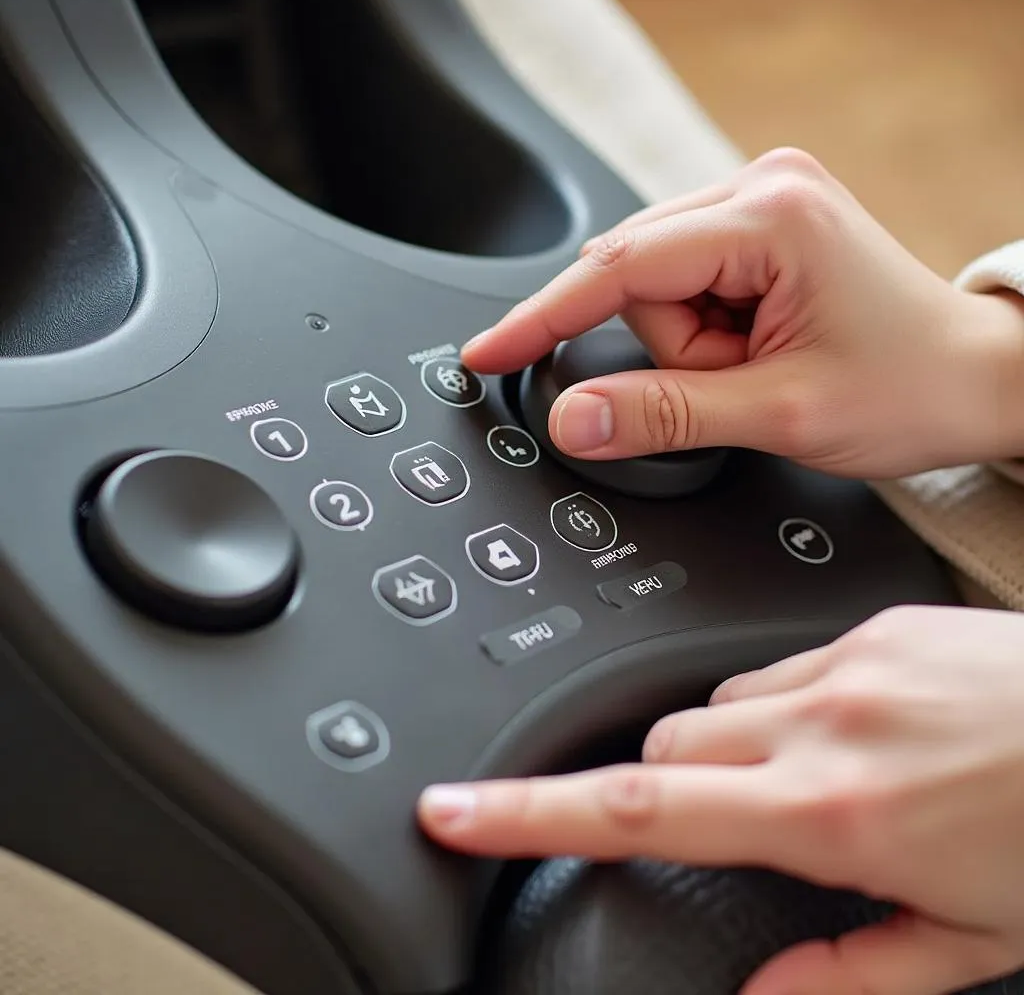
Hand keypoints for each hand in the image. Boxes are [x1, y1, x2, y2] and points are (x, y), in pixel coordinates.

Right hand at [418, 605, 1023, 994]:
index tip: (457, 807)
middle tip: (715, 824)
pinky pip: (780, 661)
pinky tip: (847, 730)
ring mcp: (846, 660)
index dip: (528, 813)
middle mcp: (823, 721)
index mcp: (831, 811)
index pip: (637, 807)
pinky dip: (781, 705)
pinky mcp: (871, 620)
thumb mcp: (973, 943)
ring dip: (725, 746)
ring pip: (718, 699)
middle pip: (664, 738)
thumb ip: (848, 975)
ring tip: (803, 780)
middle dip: (658, 782)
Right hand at [460, 148, 1023, 477]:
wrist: (975, 380)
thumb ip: (664, 415)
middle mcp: (762, 190)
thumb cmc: (910, 387)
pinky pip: (685, 286)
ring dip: (690, 348)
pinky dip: (702, 334)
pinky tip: (754, 348)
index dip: (545, 316)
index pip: (619, 268)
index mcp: (771, 219)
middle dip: (672, 351)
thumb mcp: (778, 414)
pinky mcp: (759, 229)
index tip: (488, 351)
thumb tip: (573, 419)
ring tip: (759, 368)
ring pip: (656, 288)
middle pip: (637, 278)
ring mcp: (761, 205)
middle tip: (740, 382)